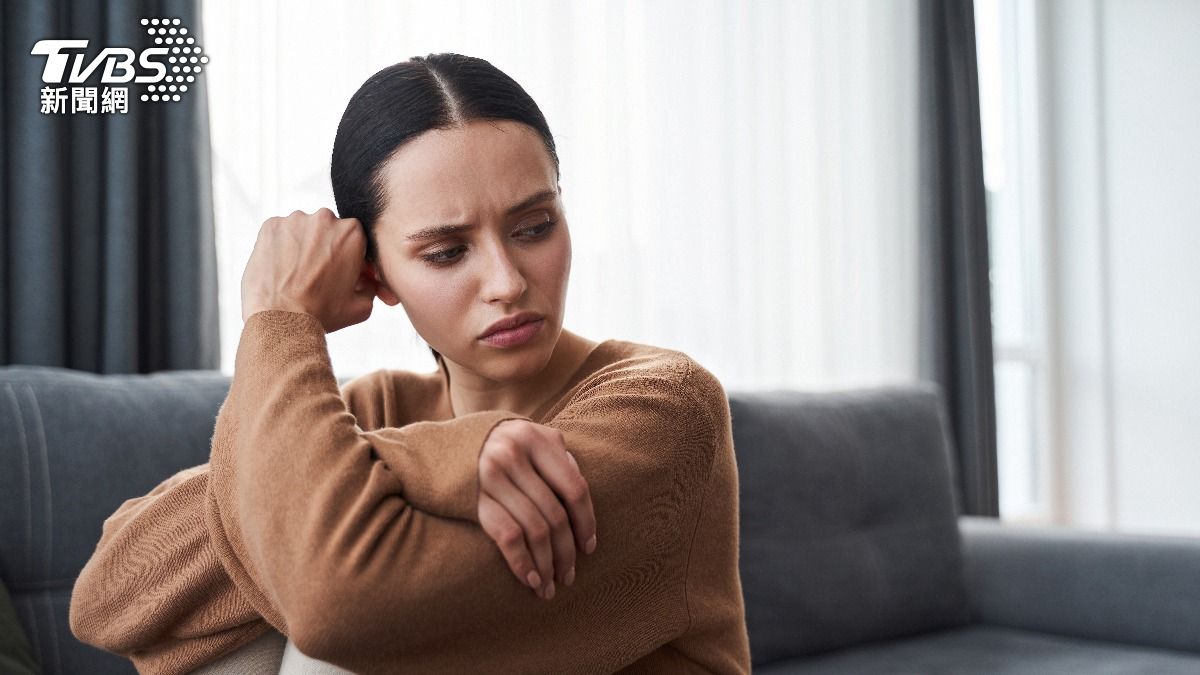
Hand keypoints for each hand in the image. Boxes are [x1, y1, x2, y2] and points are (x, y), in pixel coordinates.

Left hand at [240, 208, 379, 332]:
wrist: (281, 319)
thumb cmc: (321, 314)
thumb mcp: (361, 305)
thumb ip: (371, 286)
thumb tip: (368, 280)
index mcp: (353, 233)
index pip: (355, 238)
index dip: (349, 255)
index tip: (342, 270)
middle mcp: (325, 219)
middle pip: (329, 230)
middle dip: (326, 248)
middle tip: (318, 274)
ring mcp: (295, 220)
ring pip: (304, 229)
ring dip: (303, 246)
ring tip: (297, 273)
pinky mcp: (271, 226)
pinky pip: (280, 232)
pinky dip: (281, 246)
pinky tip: (281, 267)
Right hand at [477, 419, 597, 600]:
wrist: (436, 449)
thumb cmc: (493, 448)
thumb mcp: (526, 441)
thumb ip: (555, 459)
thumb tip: (581, 502)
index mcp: (536, 439)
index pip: (574, 488)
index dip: (586, 522)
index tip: (589, 548)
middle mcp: (515, 455)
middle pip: (555, 514)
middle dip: (566, 553)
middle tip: (568, 577)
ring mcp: (492, 476)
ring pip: (535, 530)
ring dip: (546, 565)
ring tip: (549, 587)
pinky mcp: (474, 499)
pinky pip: (508, 536)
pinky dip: (522, 562)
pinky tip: (529, 580)